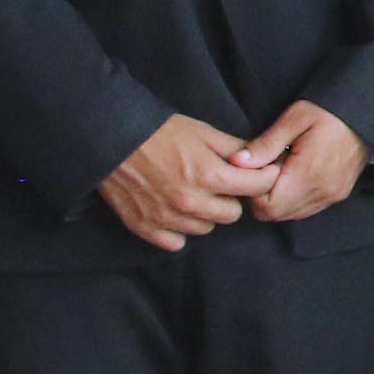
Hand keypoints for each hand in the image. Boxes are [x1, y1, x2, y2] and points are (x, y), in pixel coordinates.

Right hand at [97, 110, 263, 251]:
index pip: (258, 187)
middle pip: (233, 214)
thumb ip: (235, 149)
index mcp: (210, 176)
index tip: (258, 174)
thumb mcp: (203, 131)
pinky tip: (173, 209)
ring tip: (190, 192)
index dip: (262, 178)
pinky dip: (179, 229)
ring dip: (205, 213)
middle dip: (230, 198)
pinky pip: (177, 241)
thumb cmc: (159, 131)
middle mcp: (191, 202)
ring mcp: (168, 218)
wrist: (110, 139)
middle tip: (217, 183)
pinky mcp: (146, 228)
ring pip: (206, 228)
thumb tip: (263, 159)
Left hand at [235, 102, 370, 224]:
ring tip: (282, 169)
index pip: (266, 207)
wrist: (366, 112)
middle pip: (276, 215)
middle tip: (267, 168)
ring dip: (279, 199)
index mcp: (309, 174)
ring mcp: (333, 195)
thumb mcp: (293, 119)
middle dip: (263, 197)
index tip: (259, 168)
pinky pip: (307, 209)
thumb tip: (237, 162)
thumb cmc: (329, 111)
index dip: (254, 191)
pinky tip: (295, 175)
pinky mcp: (339, 193)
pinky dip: (294, 199)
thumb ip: (264, 145)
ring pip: (291, 215)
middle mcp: (323, 192)